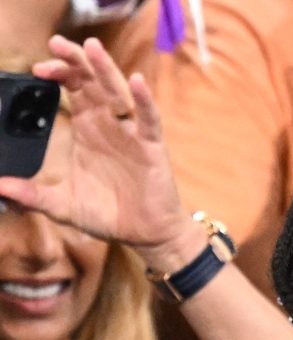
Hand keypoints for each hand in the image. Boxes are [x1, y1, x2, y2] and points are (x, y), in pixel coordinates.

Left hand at [0, 36, 203, 270]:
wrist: (145, 235)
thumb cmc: (108, 214)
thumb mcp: (63, 205)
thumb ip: (32, 195)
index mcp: (88, 129)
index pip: (72, 89)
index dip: (58, 73)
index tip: (38, 69)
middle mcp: (109, 125)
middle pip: (92, 82)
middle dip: (76, 61)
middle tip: (57, 43)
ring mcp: (131, 133)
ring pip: (118, 92)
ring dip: (105, 69)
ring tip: (92, 47)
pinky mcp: (152, 147)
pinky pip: (149, 118)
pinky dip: (144, 100)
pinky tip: (137, 82)